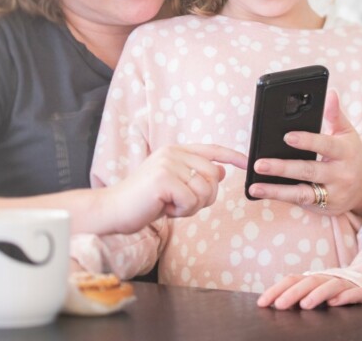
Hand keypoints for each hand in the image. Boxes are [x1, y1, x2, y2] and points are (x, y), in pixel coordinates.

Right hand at [106, 144, 246, 233]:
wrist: (114, 209)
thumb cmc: (143, 200)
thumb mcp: (172, 184)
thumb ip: (194, 176)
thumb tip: (222, 171)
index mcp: (175, 150)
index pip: (211, 149)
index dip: (232, 155)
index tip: (247, 162)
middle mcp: (173, 153)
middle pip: (214, 175)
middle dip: (206, 197)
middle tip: (184, 204)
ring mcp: (168, 164)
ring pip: (205, 190)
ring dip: (192, 207)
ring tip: (171, 206)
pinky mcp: (164, 179)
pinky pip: (192, 201)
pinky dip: (182, 212)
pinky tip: (165, 209)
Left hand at [247, 90, 361, 216]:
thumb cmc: (350, 153)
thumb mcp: (346, 133)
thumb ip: (335, 114)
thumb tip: (329, 93)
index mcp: (345, 152)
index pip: (326, 145)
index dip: (307, 141)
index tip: (287, 137)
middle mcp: (341, 175)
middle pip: (309, 171)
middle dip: (283, 168)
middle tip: (259, 163)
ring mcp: (332, 194)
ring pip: (302, 193)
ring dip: (276, 190)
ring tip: (255, 186)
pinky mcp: (323, 207)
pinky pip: (299, 201)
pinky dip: (280, 197)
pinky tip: (261, 192)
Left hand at [257, 274, 361, 309]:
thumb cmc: (332, 294)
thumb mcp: (313, 295)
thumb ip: (297, 299)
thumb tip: (276, 305)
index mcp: (313, 279)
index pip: (291, 280)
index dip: (275, 290)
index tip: (262, 303)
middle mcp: (327, 279)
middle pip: (309, 282)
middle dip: (293, 293)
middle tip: (279, 305)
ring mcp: (345, 284)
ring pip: (331, 285)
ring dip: (317, 294)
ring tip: (305, 305)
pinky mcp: (361, 292)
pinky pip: (354, 293)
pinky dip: (344, 297)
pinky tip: (334, 303)